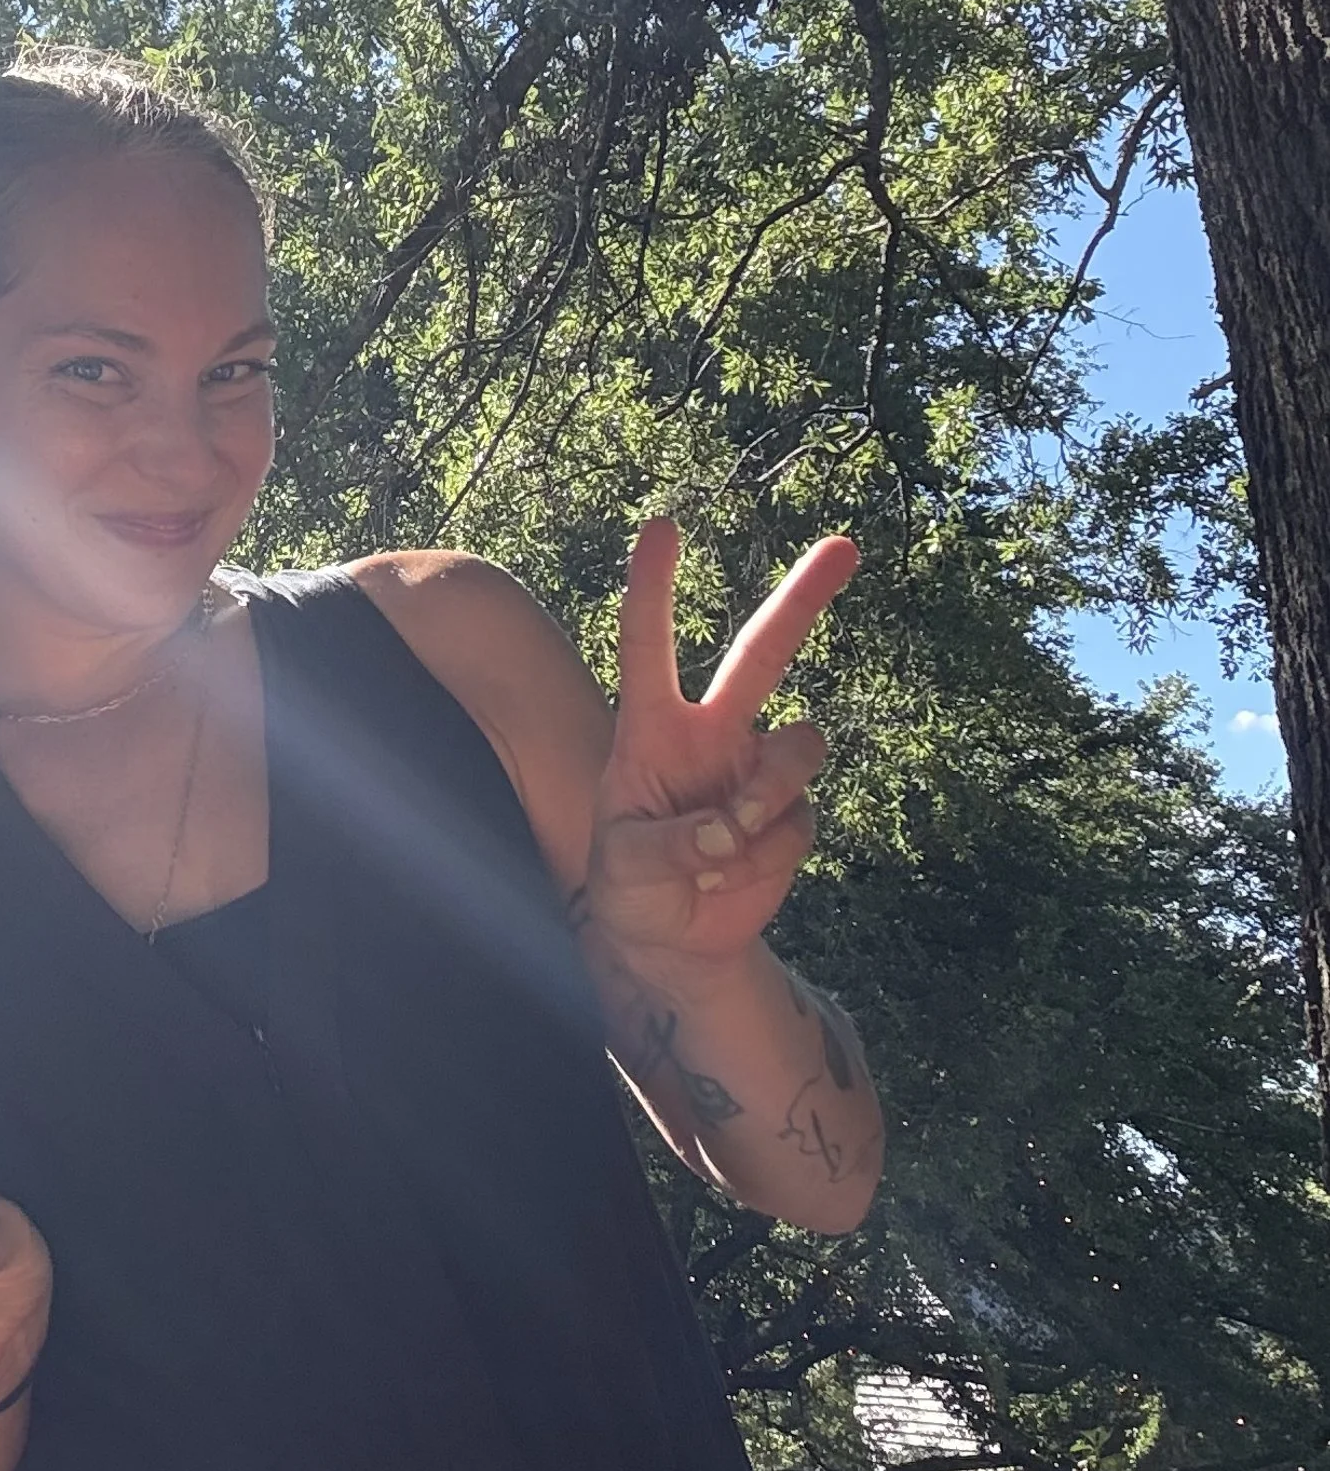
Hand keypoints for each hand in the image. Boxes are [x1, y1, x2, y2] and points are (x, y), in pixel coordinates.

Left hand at [584, 520, 856, 976]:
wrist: (672, 945)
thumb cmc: (628, 890)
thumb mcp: (625, 868)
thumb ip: (674, 842)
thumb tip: (729, 829)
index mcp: (651, 729)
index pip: (648, 646)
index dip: (653, 587)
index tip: (661, 525)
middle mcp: (711, 735)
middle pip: (763, 652)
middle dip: (804, 597)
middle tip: (846, 544)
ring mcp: (756, 773)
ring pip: (799, 746)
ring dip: (770, 794)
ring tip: (722, 848)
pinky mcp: (792, 817)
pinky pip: (799, 822)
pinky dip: (768, 857)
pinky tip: (733, 876)